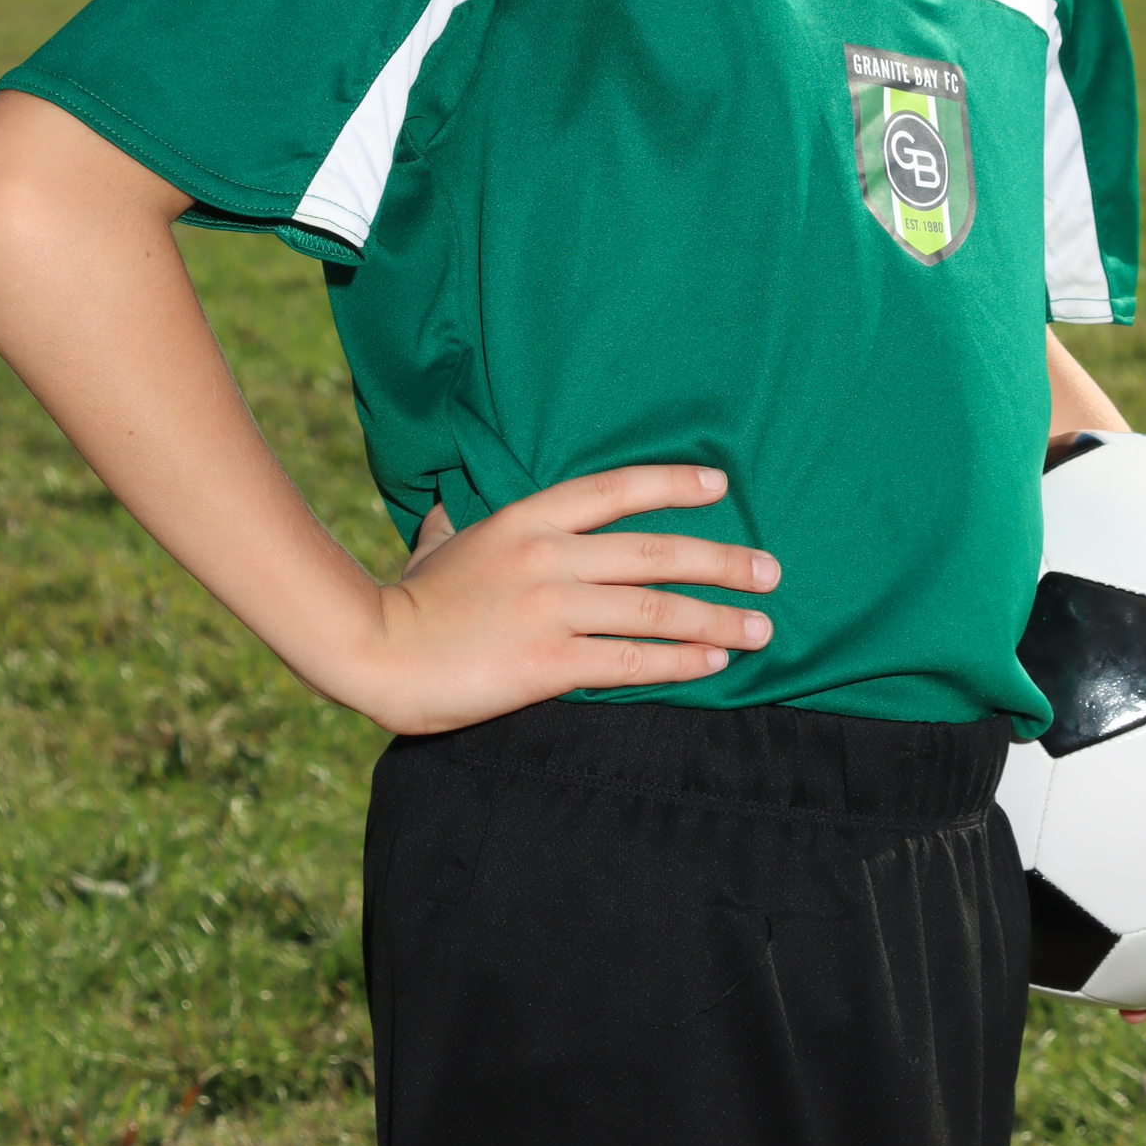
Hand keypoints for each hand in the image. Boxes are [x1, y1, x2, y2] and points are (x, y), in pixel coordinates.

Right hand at [365, 463, 777, 735]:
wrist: (375, 650)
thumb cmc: (409, 597)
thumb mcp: (442, 539)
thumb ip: (463, 522)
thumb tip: (455, 509)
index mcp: (527, 517)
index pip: (616, 489)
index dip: (672, 483)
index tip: (720, 486)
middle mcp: (549, 555)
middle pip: (656, 551)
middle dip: (723, 560)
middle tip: (770, 570)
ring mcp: (551, 607)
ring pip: (655, 608)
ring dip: (717, 616)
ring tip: (761, 625)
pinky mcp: (548, 662)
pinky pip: (630, 660)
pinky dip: (680, 659)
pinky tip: (715, 660)